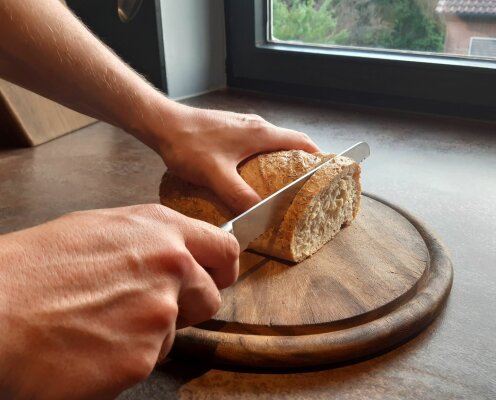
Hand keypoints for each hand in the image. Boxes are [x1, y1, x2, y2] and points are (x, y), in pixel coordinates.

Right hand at [0, 204, 237, 398]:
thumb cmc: (33, 269)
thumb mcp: (98, 229)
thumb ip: (149, 240)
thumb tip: (174, 250)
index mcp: (160, 230)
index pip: (223, 248)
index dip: (223, 267)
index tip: (219, 277)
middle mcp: (171, 267)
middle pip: (209, 298)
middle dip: (185, 307)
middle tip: (142, 310)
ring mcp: (159, 315)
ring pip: (173, 335)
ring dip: (147, 336)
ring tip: (97, 325)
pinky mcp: (141, 359)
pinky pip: (145, 363)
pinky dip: (123, 361)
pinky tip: (89, 347)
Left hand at [152, 104, 319, 213]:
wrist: (162, 123)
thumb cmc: (188, 144)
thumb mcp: (216, 176)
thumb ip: (239, 196)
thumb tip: (259, 217)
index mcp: (260, 133)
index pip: (301, 142)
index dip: (318, 157)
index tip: (328, 172)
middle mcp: (256, 126)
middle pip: (290, 142)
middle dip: (302, 162)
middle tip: (307, 184)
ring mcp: (242, 125)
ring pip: (272, 143)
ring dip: (282, 160)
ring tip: (283, 184)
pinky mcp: (230, 129)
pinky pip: (257, 143)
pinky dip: (265, 158)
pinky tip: (253, 175)